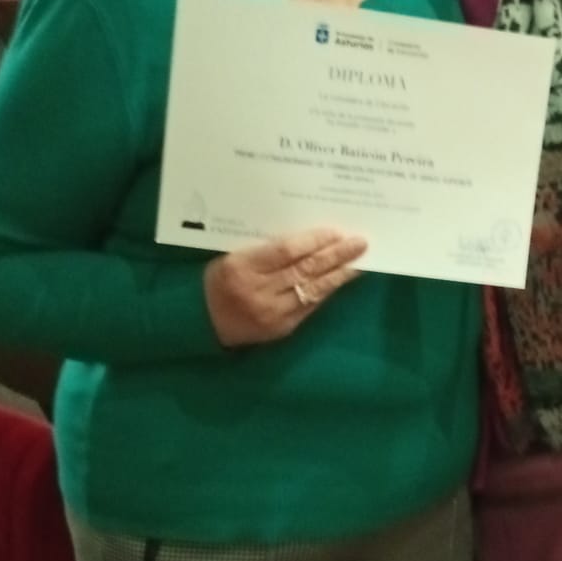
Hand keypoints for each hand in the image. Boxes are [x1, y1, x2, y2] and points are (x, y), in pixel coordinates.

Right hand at [204, 227, 367, 346]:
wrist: (202, 321)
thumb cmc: (220, 281)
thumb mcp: (234, 257)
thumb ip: (266, 250)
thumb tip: (308, 239)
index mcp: (243, 267)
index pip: (286, 251)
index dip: (314, 241)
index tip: (335, 232)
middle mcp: (259, 291)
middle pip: (305, 269)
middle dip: (335, 255)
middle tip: (359, 242)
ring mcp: (273, 313)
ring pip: (313, 289)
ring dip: (339, 274)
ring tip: (359, 261)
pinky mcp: (283, 328)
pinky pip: (311, 306)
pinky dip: (327, 290)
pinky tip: (341, 279)